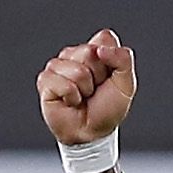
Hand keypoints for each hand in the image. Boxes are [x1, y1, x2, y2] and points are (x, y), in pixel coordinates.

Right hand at [37, 28, 136, 146]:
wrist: (91, 133)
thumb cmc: (107, 109)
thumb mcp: (126, 84)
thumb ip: (123, 59)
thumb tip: (99, 49)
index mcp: (96, 50)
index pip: (103, 38)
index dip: (110, 60)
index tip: (109, 78)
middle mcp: (76, 54)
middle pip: (88, 51)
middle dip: (96, 76)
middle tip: (94, 90)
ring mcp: (59, 66)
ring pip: (74, 69)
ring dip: (83, 89)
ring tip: (82, 97)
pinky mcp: (45, 80)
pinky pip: (58, 81)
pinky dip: (69, 96)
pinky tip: (70, 101)